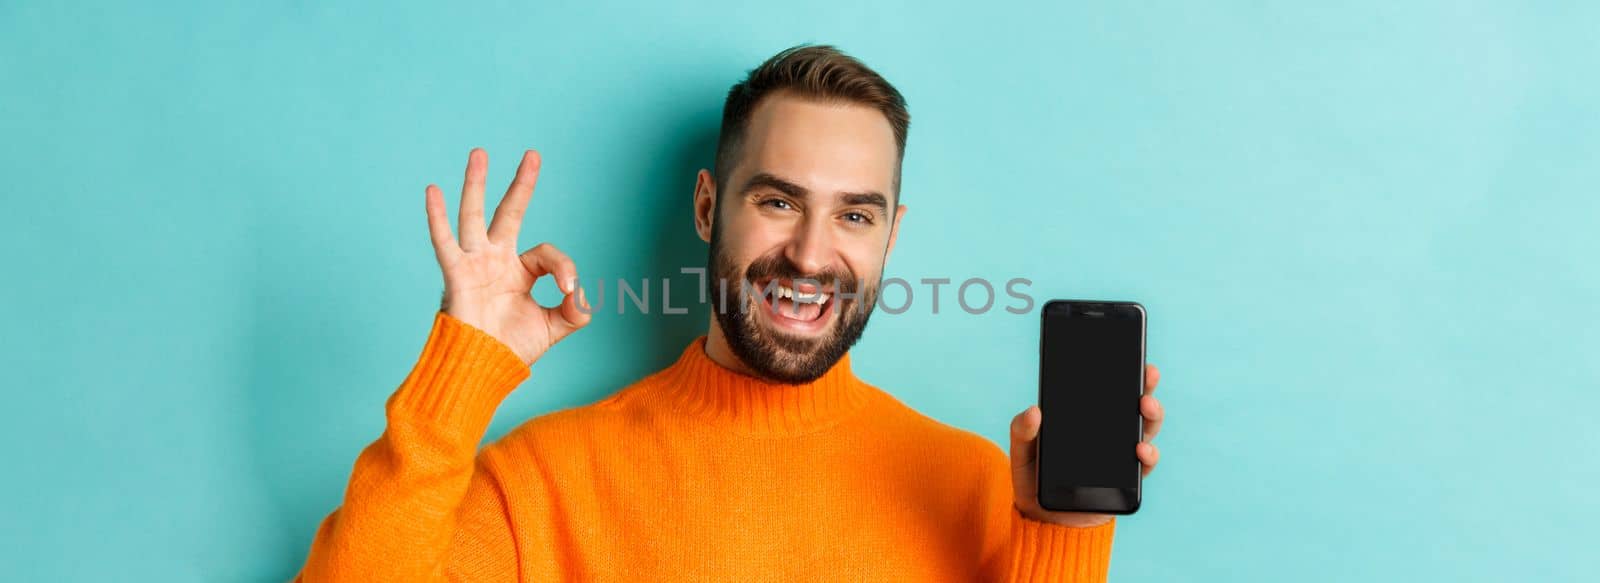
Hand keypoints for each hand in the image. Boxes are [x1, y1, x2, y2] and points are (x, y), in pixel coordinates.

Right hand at [425, 148, 591, 365]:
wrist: (483, 369)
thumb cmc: (511, 349)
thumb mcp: (553, 328)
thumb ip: (575, 311)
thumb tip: (582, 295)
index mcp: (518, 271)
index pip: (546, 253)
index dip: (564, 268)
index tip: (569, 290)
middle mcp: (496, 260)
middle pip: (510, 212)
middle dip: (521, 184)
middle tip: (532, 155)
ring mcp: (474, 264)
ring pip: (475, 216)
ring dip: (476, 184)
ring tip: (479, 153)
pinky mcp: (456, 274)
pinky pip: (444, 242)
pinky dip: (437, 217)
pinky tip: (433, 191)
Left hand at [1009, 364, 1163, 526]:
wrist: (1045, 520)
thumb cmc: (1033, 479)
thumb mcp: (1022, 452)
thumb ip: (1022, 431)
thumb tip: (1033, 410)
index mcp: (1085, 417)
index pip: (1105, 389)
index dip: (1119, 370)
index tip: (1127, 352)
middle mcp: (1108, 431)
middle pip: (1132, 403)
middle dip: (1145, 385)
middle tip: (1147, 373)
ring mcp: (1120, 453)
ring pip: (1145, 428)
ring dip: (1152, 415)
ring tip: (1146, 405)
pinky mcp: (1128, 479)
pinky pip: (1144, 463)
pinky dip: (1148, 454)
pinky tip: (1141, 448)